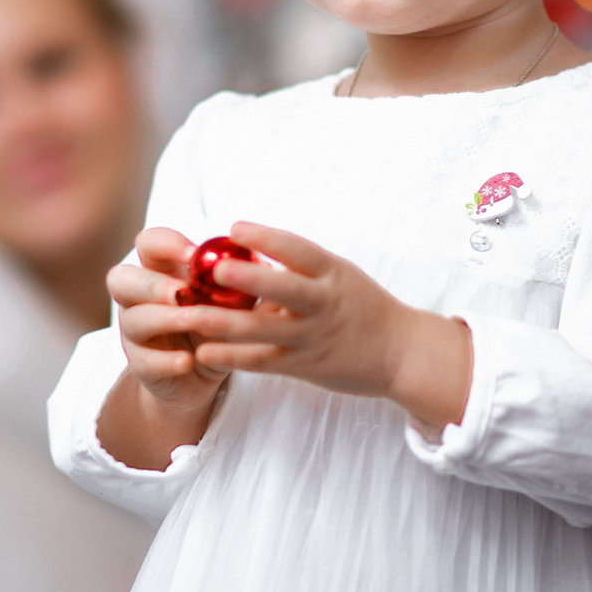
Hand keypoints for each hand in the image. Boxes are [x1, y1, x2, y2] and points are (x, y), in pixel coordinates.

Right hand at [96, 228, 235, 469]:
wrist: (201, 378)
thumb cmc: (217, 327)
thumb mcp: (234, 303)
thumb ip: (245, 285)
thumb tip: (268, 267)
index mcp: (160, 271)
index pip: (149, 243)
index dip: (166, 244)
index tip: (194, 254)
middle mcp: (138, 298)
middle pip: (121, 279)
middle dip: (152, 283)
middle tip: (182, 291)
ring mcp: (134, 333)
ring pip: (132, 320)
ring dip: (164, 319)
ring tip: (193, 322)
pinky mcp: (140, 366)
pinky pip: (143, 362)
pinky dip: (166, 361)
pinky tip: (188, 361)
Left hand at [187, 222, 471, 435]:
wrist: (402, 353)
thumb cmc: (362, 307)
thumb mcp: (338, 276)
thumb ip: (299, 268)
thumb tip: (247, 252)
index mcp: (332, 273)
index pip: (299, 250)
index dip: (267, 237)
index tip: (234, 225)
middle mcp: (323, 303)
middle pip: (284, 289)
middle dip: (249, 280)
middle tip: (214, 270)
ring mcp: (313, 336)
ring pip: (266, 330)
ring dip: (225, 323)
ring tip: (190, 316)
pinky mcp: (305, 366)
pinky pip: (263, 362)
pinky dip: (233, 356)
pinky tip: (204, 351)